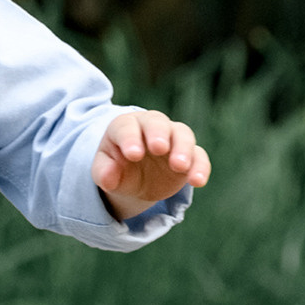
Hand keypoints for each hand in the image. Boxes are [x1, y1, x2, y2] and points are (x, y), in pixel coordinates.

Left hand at [93, 106, 210, 218]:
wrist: (136, 178)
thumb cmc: (117, 168)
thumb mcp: (105, 173)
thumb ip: (104, 173)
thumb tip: (107, 178)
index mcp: (125, 126)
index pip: (126, 127)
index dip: (130, 139)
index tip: (133, 155)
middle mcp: (151, 126)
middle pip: (157, 123)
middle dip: (158, 134)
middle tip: (159, 149)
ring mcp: (173, 138)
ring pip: (182, 134)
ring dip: (183, 149)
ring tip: (179, 166)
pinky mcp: (190, 155)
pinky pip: (199, 155)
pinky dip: (200, 166)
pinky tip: (197, 181)